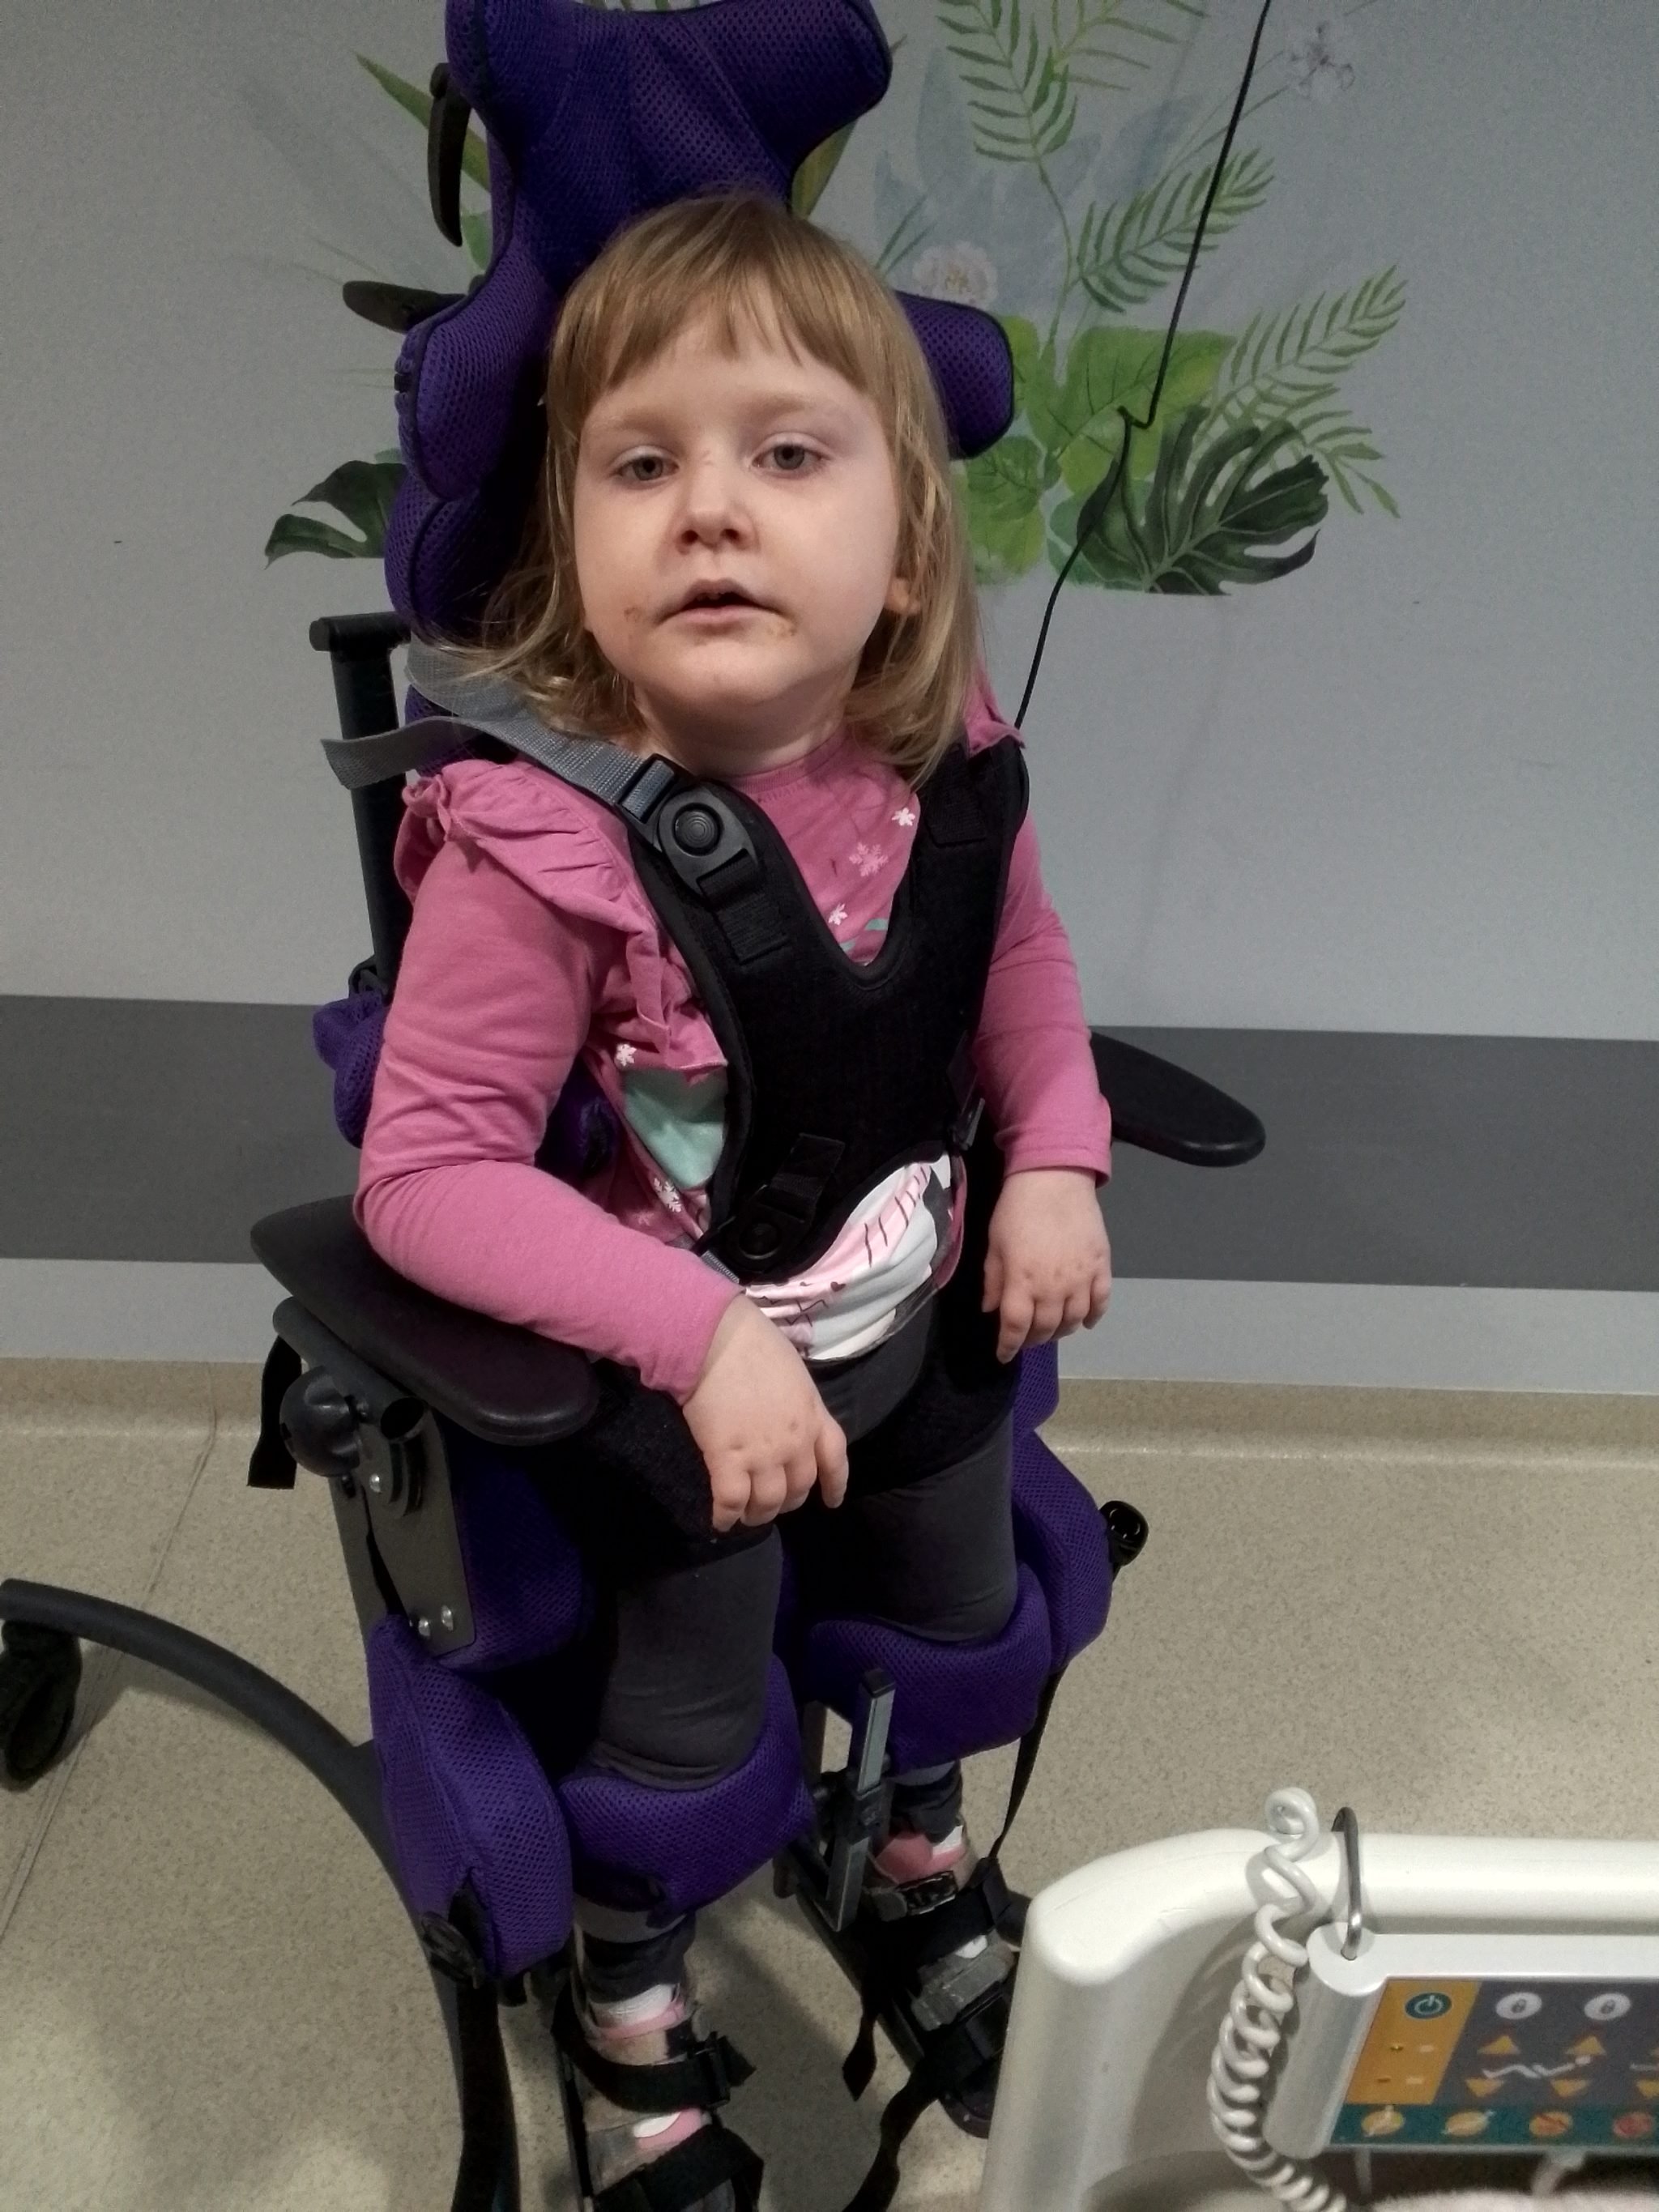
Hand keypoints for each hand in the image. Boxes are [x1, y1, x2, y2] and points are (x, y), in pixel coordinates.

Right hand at [682, 1297, 848, 1531]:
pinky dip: (726, 1516)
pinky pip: (731, 1501)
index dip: (836, 1484)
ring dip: (758, 1515)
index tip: (832, 1501)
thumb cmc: (752, 1342)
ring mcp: (762, 1454)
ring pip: (768, 1502)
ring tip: (746, 1516)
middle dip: (787, 1502)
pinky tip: (721, 1520)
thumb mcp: (794, 1372)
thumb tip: (785, 1411)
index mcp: (813, 1414)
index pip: (835, 1457)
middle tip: (771, 1504)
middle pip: (799, 1487)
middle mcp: (795, 1442)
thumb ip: (797, 1400)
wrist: (716, 1340)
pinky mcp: (727, 1460)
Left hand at [981, 1167, 1110, 1363]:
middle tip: (1027, 1337)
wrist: (1054, 1179)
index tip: (1004, 1355)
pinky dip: (1093, 1317)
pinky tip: (1084, 1321)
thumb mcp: (994, 1244)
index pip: (1016, 1328)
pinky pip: (1101, 1303)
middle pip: (1046, 1329)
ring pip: (1074, 1321)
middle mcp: (1054, 1288)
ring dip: (1062, 1331)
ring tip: (1053, 1328)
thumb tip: (991, 1310)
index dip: (1009, 1346)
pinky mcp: (1102, 1268)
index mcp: (1023, 1282)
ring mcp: (1082, 1279)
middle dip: (1033, 1339)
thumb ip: (994, 1280)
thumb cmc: (1017, 1210)